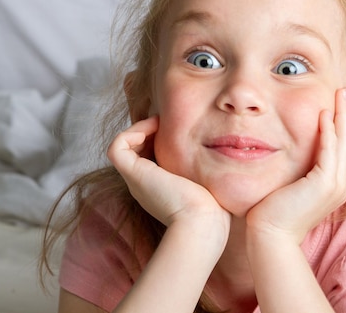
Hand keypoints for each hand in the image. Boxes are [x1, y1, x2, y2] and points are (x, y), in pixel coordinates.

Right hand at [107, 116, 230, 232]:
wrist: (202, 224)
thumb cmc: (214, 210)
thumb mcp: (210, 184)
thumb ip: (211, 172)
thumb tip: (228, 157)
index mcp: (162, 188)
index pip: (153, 158)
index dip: (160, 140)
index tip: (181, 129)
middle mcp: (145, 184)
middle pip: (137, 151)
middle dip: (150, 131)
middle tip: (169, 122)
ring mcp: (137, 180)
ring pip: (124, 147)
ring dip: (140, 128)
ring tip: (160, 122)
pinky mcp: (134, 175)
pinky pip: (117, 146)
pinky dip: (130, 132)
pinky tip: (153, 129)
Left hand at [246, 88, 345, 242]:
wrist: (271, 235)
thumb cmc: (276, 210)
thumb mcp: (295, 184)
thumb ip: (303, 167)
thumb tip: (298, 150)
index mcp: (337, 183)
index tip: (344, 101)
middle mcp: (342, 183)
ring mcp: (336, 185)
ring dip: (344, 115)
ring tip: (340, 94)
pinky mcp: (325, 185)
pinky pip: (331, 153)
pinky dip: (331, 132)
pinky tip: (325, 115)